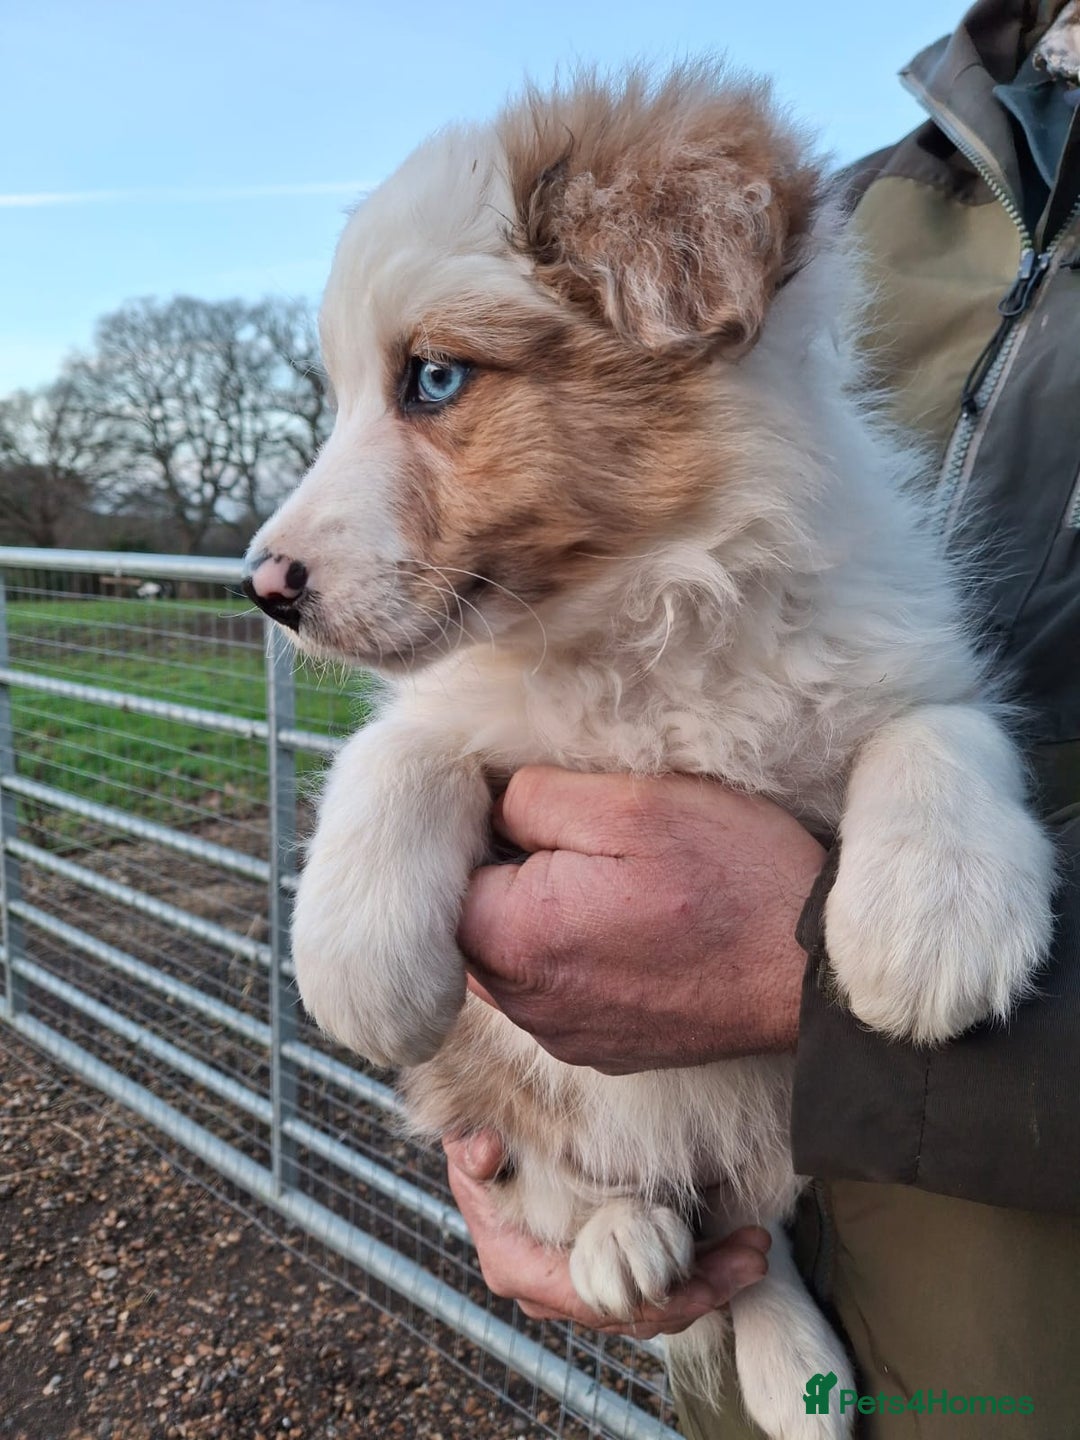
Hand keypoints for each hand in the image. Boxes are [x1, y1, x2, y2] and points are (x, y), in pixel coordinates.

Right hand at [444, 1132, 769, 1337]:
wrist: (484, 1154)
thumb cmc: (479, 1151)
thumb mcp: (470, 1147)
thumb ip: (475, 1153)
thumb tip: (482, 1150)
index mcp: (520, 1269)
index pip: (593, 1300)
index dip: (651, 1299)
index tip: (702, 1287)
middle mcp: (554, 1291)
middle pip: (635, 1311)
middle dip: (700, 1290)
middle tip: (752, 1260)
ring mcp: (581, 1285)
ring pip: (653, 1302)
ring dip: (709, 1280)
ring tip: (756, 1251)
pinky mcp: (606, 1268)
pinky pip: (655, 1281)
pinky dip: (697, 1267)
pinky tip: (736, 1247)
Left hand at [458, 767, 823, 1071]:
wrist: (815, 973)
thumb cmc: (733, 876)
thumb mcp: (633, 803)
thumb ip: (534, 798)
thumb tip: (491, 807)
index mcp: (516, 937)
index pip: (445, 875)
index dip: (484, 831)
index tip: (540, 814)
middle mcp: (527, 1004)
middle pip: (471, 923)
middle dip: (508, 877)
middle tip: (584, 845)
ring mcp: (564, 1036)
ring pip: (510, 961)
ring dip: (540, 918)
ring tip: (612, 885)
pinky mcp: (600, 1052)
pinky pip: (555, 994)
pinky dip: (575, 958)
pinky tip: (630, 929)